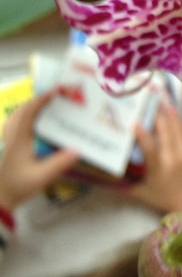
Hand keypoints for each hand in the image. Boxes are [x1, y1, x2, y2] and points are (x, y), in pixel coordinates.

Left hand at [0, 92, 78, 211]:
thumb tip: (78, 149)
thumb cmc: (18, 186)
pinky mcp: (7, 147)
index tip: (57, 90)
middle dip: (38, 99)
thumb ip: (59, 163)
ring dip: (30, 107)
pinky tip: (32, 124)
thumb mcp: (42, 177)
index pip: (30, 111)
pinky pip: (14, 124)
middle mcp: (12, 135)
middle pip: (22, 110)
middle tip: (54, 96)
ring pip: (16, 116)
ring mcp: (8, 140)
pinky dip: (24, 117)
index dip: (42, 98)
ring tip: (45, 106)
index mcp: (20, 137)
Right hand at [126, 105, 181, 212]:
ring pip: (178, 128)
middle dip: (158, 115)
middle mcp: (173, 157)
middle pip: (166, 131)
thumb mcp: (142, 193)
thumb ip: (124, 186)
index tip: (134, 122)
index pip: (150, 147)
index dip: (142, 134)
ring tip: (163, 100)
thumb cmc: (164, 197)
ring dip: (170, 114)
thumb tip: (104, 181)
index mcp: (158, 168)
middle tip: (150, 101)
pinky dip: (181, 121)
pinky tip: (176, 112)